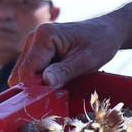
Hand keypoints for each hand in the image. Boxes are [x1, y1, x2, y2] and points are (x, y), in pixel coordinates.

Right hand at [9, 13, 131, 88]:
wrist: (108, 32)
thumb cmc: (100, 42)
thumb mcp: (86, 60)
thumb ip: (65, 71)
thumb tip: (46, 83)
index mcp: (44, 35)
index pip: (28, 69)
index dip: (36, 88)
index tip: (49, 99)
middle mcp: (33, 37)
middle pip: (23, 72)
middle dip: (37, 86)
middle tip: (60, 91)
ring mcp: (33, 45)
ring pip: (25, 74)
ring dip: (40, 84)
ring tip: (62, 82)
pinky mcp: (36, 52)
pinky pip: (31, 72)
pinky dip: (42, 80)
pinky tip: (59, 79)